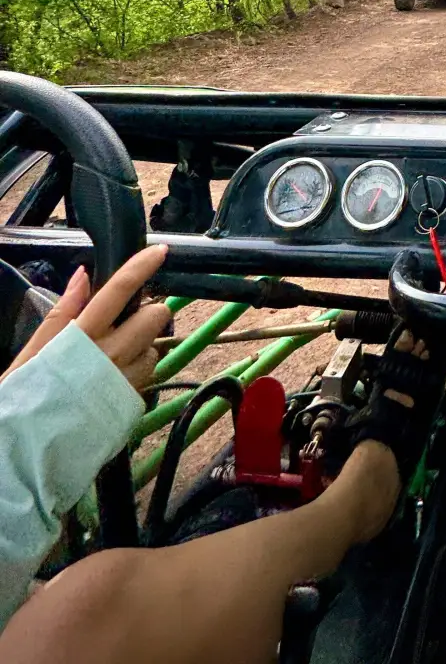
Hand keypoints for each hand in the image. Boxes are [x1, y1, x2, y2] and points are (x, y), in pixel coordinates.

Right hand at [0, 245, 169, 391]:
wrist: (25, 458)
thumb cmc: (21, 401)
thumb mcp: (32, 353)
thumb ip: (61, 313)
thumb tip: (83, 276)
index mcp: (82, 337)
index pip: (118, 291)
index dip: (141, 267)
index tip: (161, 251)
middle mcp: (110, 355)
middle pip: (154, 316)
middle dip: (148, 312)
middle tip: (127, 322)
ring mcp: (125, 381)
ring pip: (154, 348)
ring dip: (142, 347)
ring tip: (113, 359)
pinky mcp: (133, 404)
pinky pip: (147, 376)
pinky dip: (138, 371)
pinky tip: (113, 382)